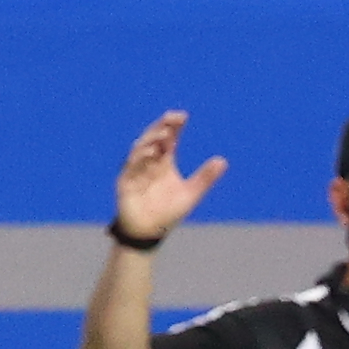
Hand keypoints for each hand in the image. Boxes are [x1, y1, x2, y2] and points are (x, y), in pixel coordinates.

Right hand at [115, 110, 225, 242]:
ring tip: (165, 132)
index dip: (174, 127)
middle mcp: (149, 162)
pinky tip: (152, 152)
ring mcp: (136, 170)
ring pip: (141, 148)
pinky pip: (131, 166)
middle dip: (162, 127)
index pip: (169, 139)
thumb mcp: (190, 194)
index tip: (183, 116)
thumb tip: (222, 160)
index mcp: (164, 161)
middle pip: (154, 139)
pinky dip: (141, 158)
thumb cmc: (168, 212)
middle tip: (173, 117)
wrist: (149, 232)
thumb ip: (205, 178)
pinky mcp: (126, 181)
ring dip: (152, 139)